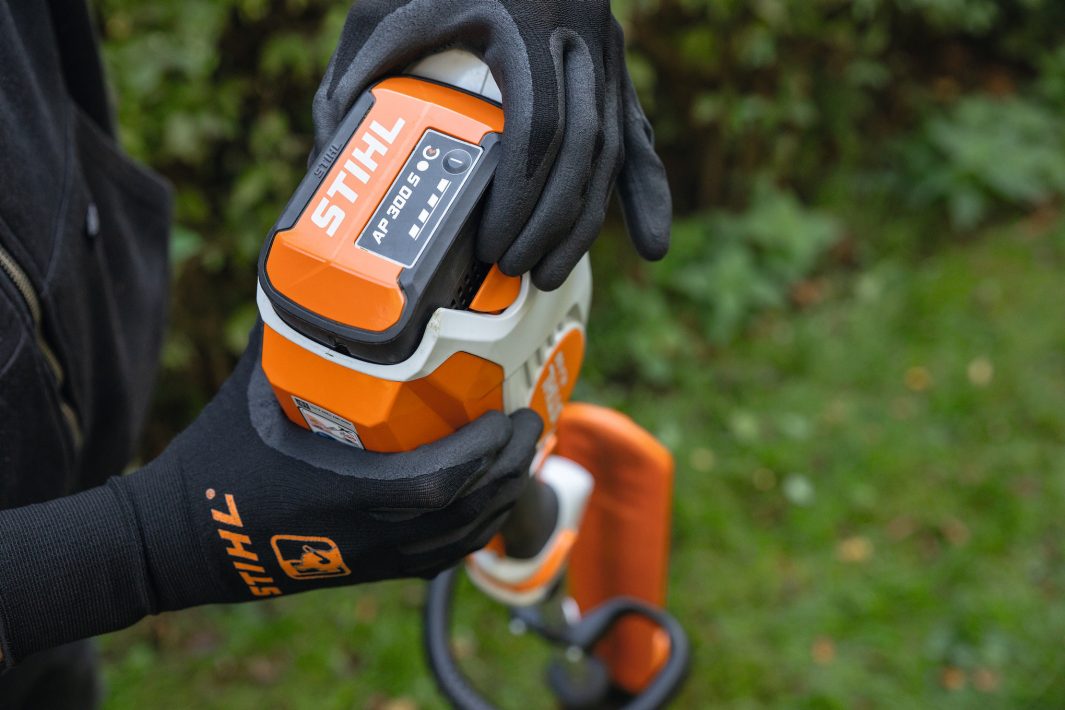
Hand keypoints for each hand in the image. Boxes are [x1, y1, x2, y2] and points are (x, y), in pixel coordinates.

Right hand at [113, 325, 541, 607]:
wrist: (184, 540)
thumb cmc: (217, 461)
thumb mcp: (253, 389)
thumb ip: (292, 332)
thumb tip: (320, 270)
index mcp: (340, 492)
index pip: (433, 483)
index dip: (481, 454)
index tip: (507, 413)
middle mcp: (367, 534)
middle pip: (465, 513)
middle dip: (510, 467)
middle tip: (530, 421)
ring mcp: (374, 559)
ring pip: (462, 540)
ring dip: (504, 497)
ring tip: (523, 453)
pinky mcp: (373, 571)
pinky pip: (444, 558)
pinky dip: (479, 527)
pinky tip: (492, 499)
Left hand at [313, 0, 670, 289]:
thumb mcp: (387, 7)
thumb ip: (358, 71)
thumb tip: (327, 154)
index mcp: (524, 20)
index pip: (537, 128)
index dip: (521, 198)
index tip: (495, 245)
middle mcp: (577, 37)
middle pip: (580, 150)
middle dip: (552, 222)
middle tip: (516, 269)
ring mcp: (602, 51)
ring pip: (610, 150)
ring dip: (586, 220)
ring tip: (553, 271)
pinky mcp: (611, 65)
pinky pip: (636, 135)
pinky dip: (645, 191)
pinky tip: (650, 243)